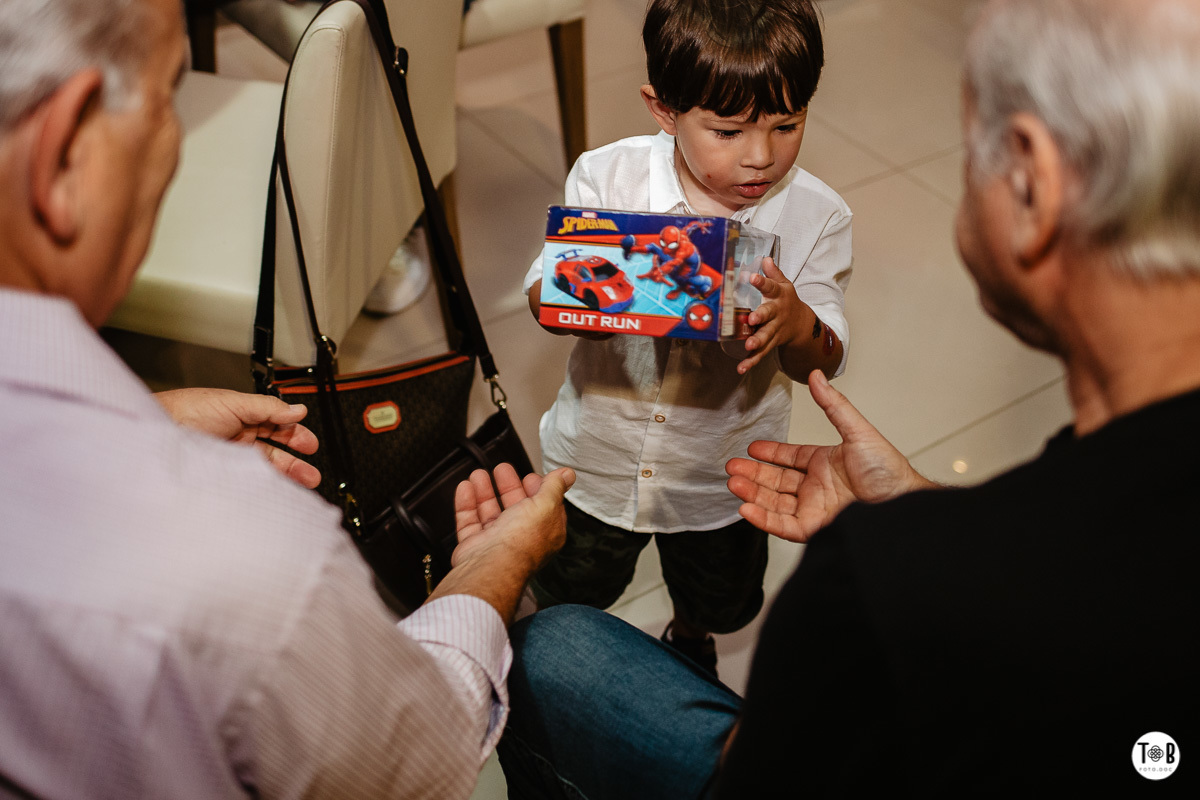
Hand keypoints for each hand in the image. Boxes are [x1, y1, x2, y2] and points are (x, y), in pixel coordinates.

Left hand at [155, 388, 320, 488]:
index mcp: (243, 416)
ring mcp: (231, 458)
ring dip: (288, 474)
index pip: (276, 426)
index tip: (310, 444)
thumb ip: (269, 407)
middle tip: (312, 471)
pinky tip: (279, 488)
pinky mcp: (223, 475)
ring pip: (266, 467)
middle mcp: (238, 437)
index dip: (295, 434)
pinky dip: (267, 485)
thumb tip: (299, 409)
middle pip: (275, 449)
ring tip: (306, 483)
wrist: (158, 432)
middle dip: (296, 460)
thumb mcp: (235, 403)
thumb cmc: (187, 411)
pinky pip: (250, 481)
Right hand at [451, 463, 575, 570]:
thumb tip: (568, 474)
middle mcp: (522, 538)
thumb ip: (555, 487)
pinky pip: (469, 522)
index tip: (531, 476)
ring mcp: (497, 543)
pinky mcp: (475, 546)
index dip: (539, 490)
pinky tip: (465, 487)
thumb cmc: (521, 541)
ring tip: (478, 474)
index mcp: (545, 531)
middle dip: (509, 486)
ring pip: (491, 513)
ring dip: (485, 491)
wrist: (490, 567)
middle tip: (502, 469)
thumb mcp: (546, 505)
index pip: (545, 507)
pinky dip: (466, 504)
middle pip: (516, 507)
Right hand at [725, 371, 934, 541]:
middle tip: (732, 468)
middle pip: (777, 482)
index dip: (770, 454)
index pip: (790, 459)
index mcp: (825, 464)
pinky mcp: (815, 529)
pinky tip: (746, 508)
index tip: (751, 448)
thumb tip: (816, 376)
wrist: (902, 503)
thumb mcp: (857, 431)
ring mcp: (814, 509)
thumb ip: (833, 406)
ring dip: (752, 494)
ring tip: (733, 483)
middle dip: (753, 475)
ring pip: (774, 503)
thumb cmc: (888, 470)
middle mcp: (817, 487)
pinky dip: (763, 519)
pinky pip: (783, 525)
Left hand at [737, 257, 810, 374]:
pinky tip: (741, 368)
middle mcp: (777, 314)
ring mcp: (774, 330)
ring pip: (766, 337)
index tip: (751, 277)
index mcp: (779, 297)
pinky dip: (751, 362)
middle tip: (751, 320)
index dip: (761, 282)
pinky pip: (761, 354)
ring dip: (757, 342)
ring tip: (748, 346)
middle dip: (760, 317)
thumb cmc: (787, 301)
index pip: (770, 287)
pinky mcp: (771, 344)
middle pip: (768, 315)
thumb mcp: (784, 284)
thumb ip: (774, 273)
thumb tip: (765, 258)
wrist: (803, 325)